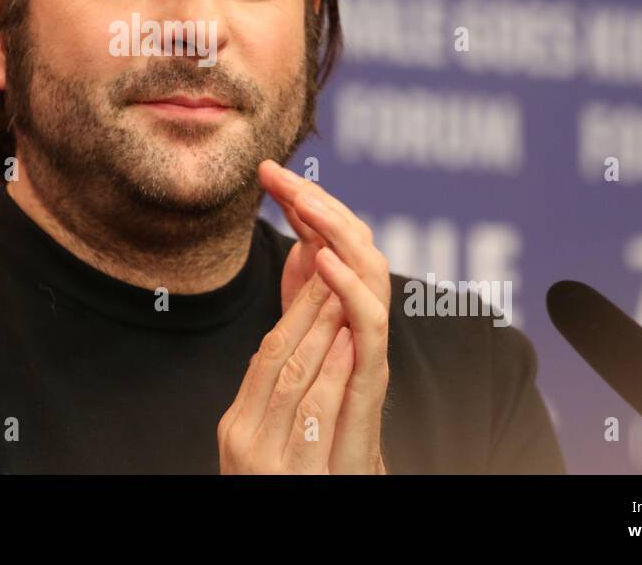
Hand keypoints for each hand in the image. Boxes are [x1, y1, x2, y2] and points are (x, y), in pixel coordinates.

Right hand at [217, 270, 356, 472]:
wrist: (283, 541)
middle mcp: (244, 438)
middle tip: (334, 270)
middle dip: (308, 310)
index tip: (320, 276)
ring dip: (323, 333)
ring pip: (294, 379)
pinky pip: (313, 413)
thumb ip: (274, 401)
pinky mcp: (290, 477)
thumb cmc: (282, 492)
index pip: (265, 354)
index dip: (294, 312)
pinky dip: (332, 374)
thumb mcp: (268, 446)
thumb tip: (279, 351)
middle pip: (276, 358)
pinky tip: (349, 347)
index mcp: (237, 425)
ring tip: (344, 297)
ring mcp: (265, 459)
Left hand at [226, 160, 392, 473]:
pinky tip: (323, 257)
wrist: (339, 470)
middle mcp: (364, 312)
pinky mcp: (375, 373)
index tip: (265, 170)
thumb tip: (296, 241)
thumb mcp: (300, 337)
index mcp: (342, 299)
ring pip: (369, 269)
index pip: (327, 233)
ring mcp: (372, 340)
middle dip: (317, 201)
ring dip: (337, 228)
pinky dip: (350, 286)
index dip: (301, 199)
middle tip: (278, 174)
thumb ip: (301, 293)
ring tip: (303, 199)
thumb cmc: (319, 408)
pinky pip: (371, 322)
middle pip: (353, 239)